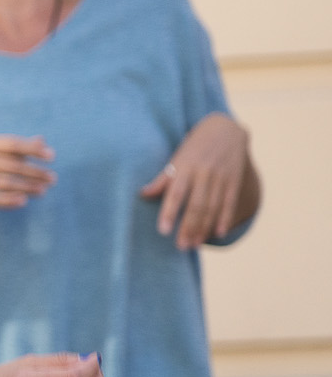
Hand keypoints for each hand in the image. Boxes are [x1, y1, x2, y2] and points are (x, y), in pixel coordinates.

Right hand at [0, 135, 55, 210]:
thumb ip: (14, 146)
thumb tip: (42, 140)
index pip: (13, 144)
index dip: (33, 150)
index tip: (52, 157)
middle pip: (13, 165)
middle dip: (35, 172)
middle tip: (52, 179)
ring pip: (6, 182)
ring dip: (27, 187)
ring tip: (43, 190)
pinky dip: (9, 200)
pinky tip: (24, 201)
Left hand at [140, 113, 249, 249]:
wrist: (225, 129)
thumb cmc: (193, 147)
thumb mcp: (176, 159)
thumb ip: (162, 179)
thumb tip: (142, 194)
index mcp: (185, 168)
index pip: (176, 194)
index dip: (169, 212)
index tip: (163, 231)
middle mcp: (203, 173)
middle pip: (196, 205)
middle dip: (188, 227)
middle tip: (181, 246)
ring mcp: (220, 177)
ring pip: (212, 207)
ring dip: (203, 227)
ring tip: (194, 244)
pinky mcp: (234, 180)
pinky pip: (229, 202)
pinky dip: (224, 218)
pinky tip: (218, 233)